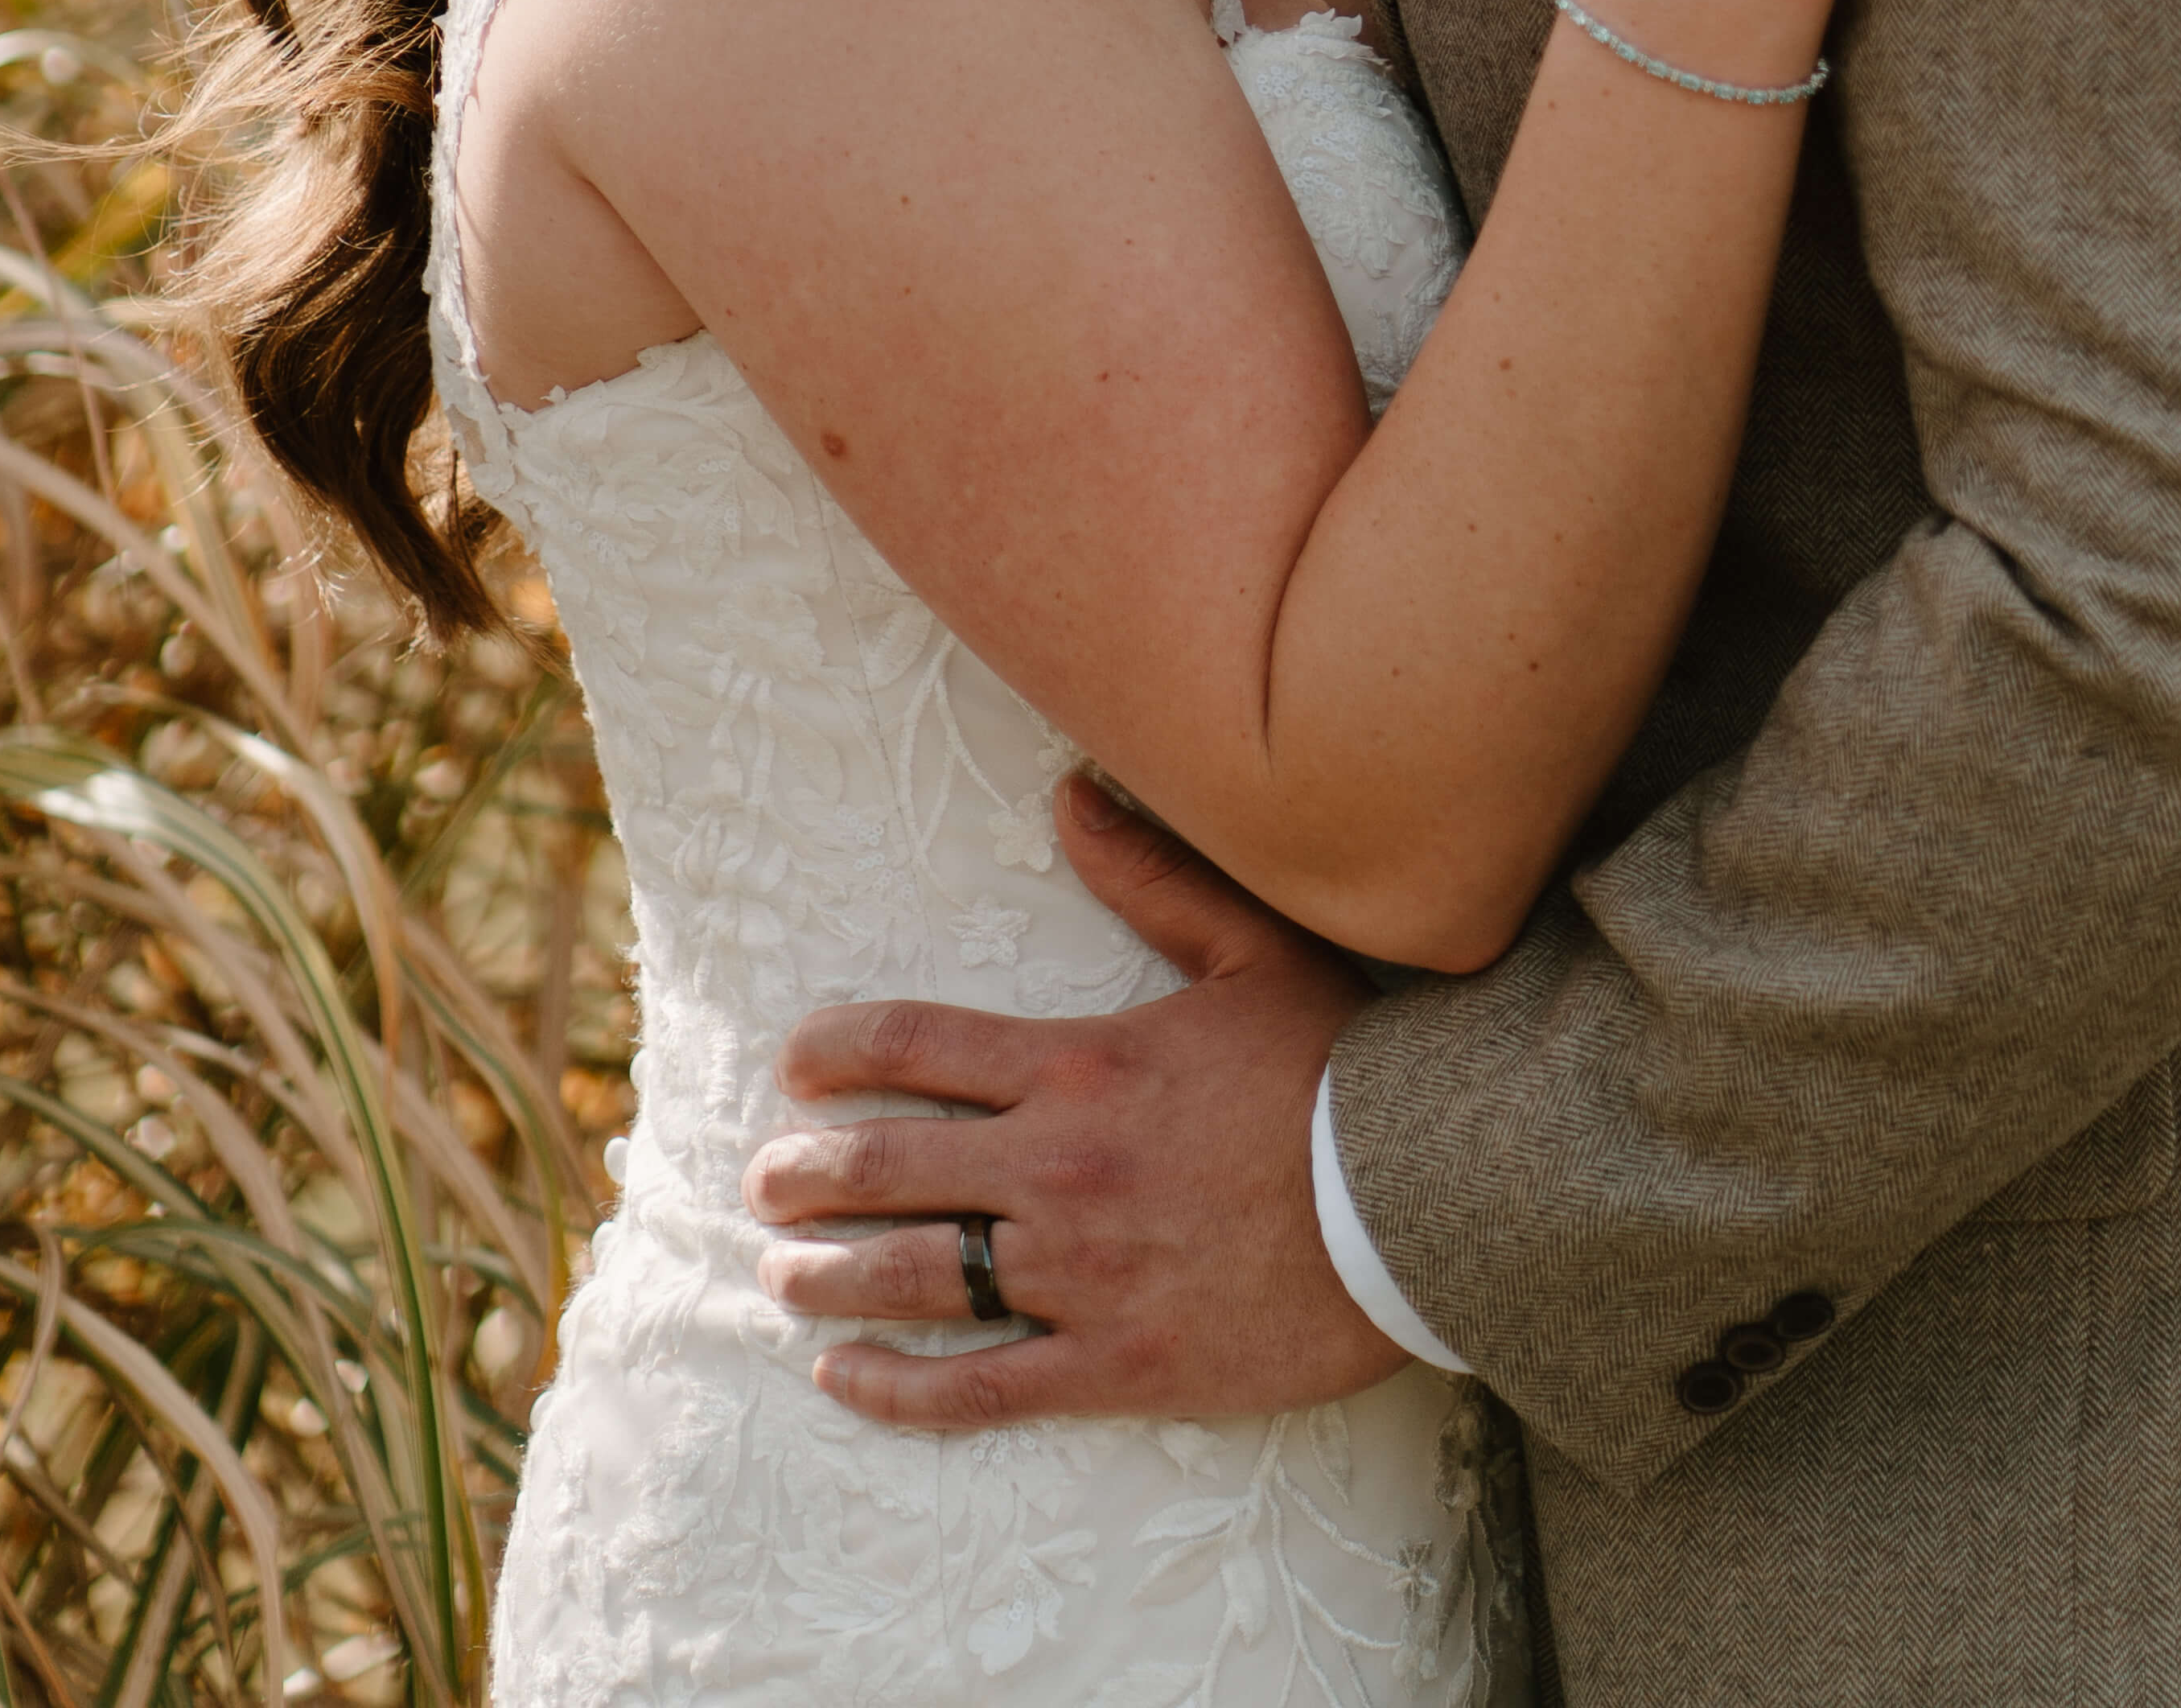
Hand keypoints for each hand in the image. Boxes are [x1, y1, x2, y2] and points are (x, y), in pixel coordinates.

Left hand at [748, 782, 1406, 1425]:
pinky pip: (979, 1385)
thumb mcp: (1254, 950)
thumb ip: (1153, 875)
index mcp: (1081, 1063)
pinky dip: (898, 1386)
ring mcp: (1080, 1272)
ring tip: (780, 1274)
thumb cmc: (1339, 1072)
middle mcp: (1059, 1166)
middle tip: (761, 1184)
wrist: (1419, 1206)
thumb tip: (1073, 795)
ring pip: (917, 1277)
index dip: (839, 1050)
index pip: (920, 1045)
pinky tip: (843, 1377)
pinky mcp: (1112, 1360)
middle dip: (809, 1173)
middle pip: (893, 1166)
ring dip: (829, 1275)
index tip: (793, 1063)